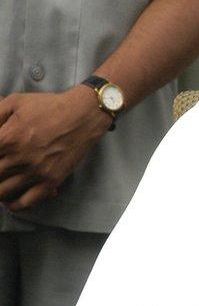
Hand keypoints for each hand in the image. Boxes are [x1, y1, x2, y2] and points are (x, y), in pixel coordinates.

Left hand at [0, 86, 112, 210]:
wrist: (84, 114)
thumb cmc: (50, 106)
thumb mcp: (15, 101)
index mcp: (6, 138)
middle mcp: (17, 158)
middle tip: (1, 168)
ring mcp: (35, 171)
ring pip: (2, 193)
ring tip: (3, 182)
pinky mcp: (51, 181)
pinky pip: (25, 202)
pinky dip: (14, 205)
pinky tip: (11, 199)